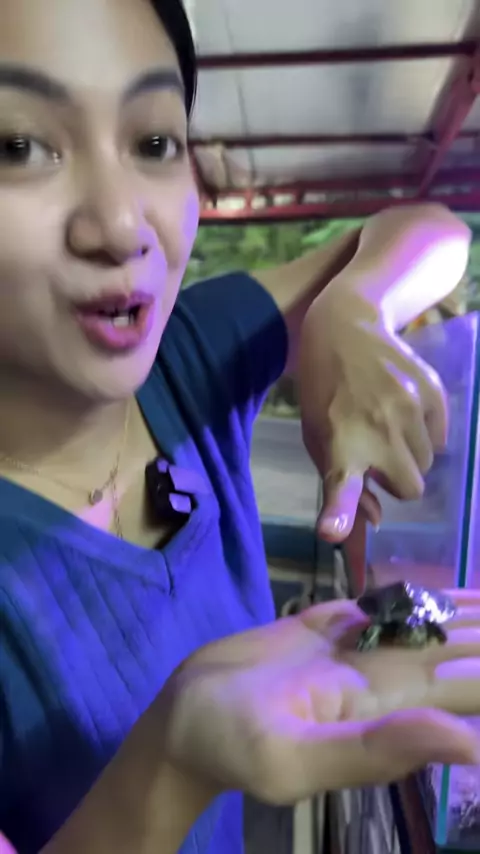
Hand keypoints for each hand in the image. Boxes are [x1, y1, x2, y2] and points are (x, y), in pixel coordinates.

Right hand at [161, 592, 479, 804]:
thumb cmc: (230, 743)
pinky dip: (428, 599)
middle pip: (462, 652)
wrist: (185, 714)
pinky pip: (392, 609)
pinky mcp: (331, 626)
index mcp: (390, 708)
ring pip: (434, 625)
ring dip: (474, 615)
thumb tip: (469, 746)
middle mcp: (386, 678)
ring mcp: (359, 648)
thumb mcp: (296, 758)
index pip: (469, 688)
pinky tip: (454, 594)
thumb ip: (378, 751)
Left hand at [298, 288, 446, 540]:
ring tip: (387, 425)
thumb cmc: (324, 393)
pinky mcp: (433, 391)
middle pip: (411, 488)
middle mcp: (377, 429)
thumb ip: (339, 482)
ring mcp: (410, 408)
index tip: (332, 529)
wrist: (345, 327)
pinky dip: (426, 433)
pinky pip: (441, 437)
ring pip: (428, 463)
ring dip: (410, 453)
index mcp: (339, 443)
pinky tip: (403, 408)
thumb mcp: (316, 438)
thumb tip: (375, 519)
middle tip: (376, 455)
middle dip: (396, 478)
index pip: (341, 485)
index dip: (340, 511)